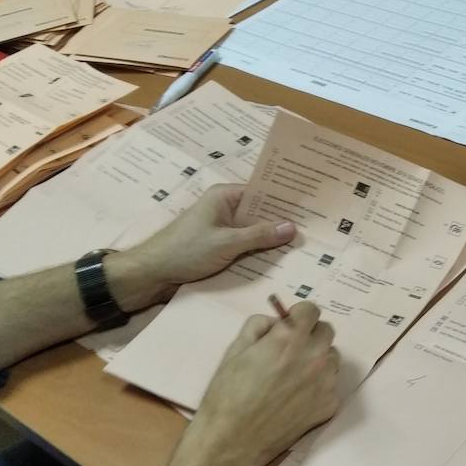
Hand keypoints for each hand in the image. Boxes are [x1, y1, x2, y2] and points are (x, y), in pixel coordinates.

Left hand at [105, 184, 294, 310]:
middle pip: (259, 212)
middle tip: (314, 229)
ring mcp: (221, 228)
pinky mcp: (218, 246)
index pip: (262, 192)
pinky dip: (257, 252)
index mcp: (224, 196)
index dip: (285, 199)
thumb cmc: (186, 250)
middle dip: (281, 222)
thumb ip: (260, 235)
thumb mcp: (227, 243)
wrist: (151, 273)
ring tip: (302, 246)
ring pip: (253, 231)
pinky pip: (244, 245)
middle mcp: (224, 208)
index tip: (310, 206)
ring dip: (270, 240)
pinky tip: (277, 261)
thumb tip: (292, 227)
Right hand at [189, 302, 341, 465]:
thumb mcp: (235, 349)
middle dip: (311, 335)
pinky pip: (331, 385)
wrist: (234, 441)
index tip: (290, 325)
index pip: (311, 309)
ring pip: (332, 358)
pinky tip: (297, 399)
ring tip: (294, 377)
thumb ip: (259, 326)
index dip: (299, 316)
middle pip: (327, 331)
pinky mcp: (330, 404)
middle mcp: (314, 355)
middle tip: (291, 351)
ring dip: (318, 360)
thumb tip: (277, 322)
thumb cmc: (228, 394)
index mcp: (289, 337)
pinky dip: (318, 387)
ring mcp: (326, 381)